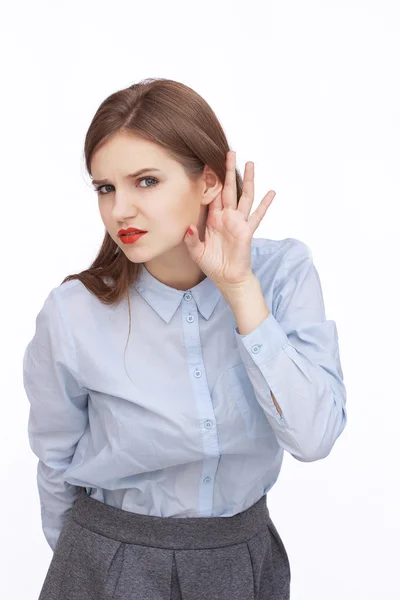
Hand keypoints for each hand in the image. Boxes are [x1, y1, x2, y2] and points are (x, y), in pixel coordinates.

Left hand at [183, 151, 275, 287]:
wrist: (227, 278)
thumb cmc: (212, 264)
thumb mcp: (196, 252)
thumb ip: (191, 240)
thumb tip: (187, 227)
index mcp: (213, 219)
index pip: (212, 195)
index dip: (210, 180)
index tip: (207, 163)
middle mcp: (226, 217)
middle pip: (229, 189)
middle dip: (228, 171)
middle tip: (229, 152)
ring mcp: (238, 222)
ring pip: (245, 196)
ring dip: (248, 180)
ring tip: (251, 163)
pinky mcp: (247, 231)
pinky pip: (257, 215)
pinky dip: (265, 204)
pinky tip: (271, 192)